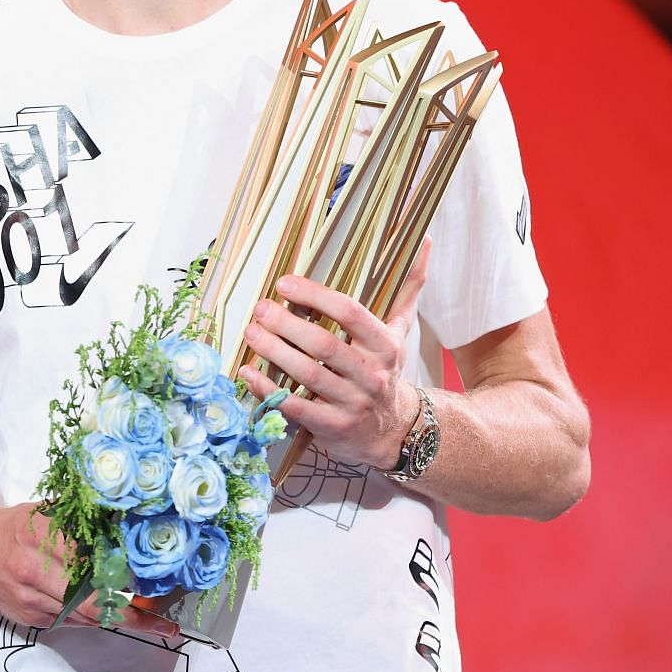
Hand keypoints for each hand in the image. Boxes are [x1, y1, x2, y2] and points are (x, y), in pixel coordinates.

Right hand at [0, 504, 177, 637]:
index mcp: (40, 534)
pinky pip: (70, 620)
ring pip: (83, 615)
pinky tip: (110, 612)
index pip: (89, 556)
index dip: (121, 571)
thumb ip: (78, 522)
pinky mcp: (29, 617)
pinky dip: (92, 617)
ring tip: (155, 622)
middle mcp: (34, 568)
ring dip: (118, 618)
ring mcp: (30, 598)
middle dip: (128, 611)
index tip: (150, 578)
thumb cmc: (13, 528)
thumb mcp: (42, 513)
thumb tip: (125, 525)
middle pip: (89, 598)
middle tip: (163, 621)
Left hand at [239, 241, 431, 468]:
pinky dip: (267, 389)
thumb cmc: (385, 370)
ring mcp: (352, 403)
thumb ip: (407, 288)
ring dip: (274, 352)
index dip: (315, 296)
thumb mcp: (400, 330)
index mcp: (385, 346)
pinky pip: (295, 406)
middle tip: (259, 308)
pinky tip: (248, 372)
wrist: (394, 431)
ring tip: (251, 333)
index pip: (350, 313)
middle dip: (287, 324)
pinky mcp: (332, 427)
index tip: (284, 283)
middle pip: (324, 345)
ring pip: (308, 374)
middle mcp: (371, 375)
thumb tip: (424, 240)